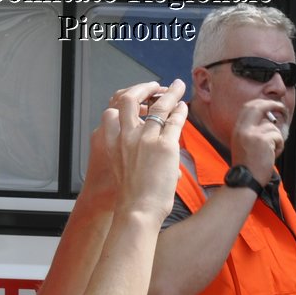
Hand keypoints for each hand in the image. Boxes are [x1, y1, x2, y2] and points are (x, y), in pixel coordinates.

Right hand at [98, 79, 187, 224]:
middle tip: (155, 85)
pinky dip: (181, 111)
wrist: (137, 209)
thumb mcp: (120, 170)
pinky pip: (174, 121)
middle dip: (143, 88)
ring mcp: (145, 139)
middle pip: (130, 99)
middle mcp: (125, 135)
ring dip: (170, 93)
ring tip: (179, 86)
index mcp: (111, 141)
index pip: (112, 111)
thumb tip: (141, 152)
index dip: (123, 102)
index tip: (137, 101)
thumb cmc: (131, 196)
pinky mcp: (165, 146)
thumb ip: (128, 154)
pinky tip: (185, 107)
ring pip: (159, 106)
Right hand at [231, 98, 287, 182]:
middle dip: (273, 105)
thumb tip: (269, 122)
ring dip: (277, 139)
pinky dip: (279, 147)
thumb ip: (252, 131)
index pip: (248, 107)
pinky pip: (278, 137)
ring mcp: (253, 134)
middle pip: (259, 107)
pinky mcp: (263, 140)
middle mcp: (243, 129)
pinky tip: (272, 155)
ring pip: (272, 127)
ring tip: (271, 152)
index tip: (270, 104)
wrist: (246, 180)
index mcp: (238, 129)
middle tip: (282, 108)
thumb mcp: (243, 144)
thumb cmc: (248, 167)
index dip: (261, 103)